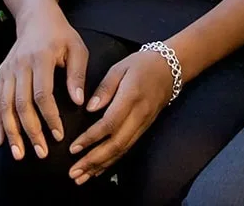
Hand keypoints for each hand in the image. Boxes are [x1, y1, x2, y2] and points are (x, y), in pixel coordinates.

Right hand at [0, 2, 87, 161]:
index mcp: (41, 57)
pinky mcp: (1, 74)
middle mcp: (20, 65)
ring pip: (5, 106)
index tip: (58, 135)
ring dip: (12, 132)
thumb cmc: (61, 35)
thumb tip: (79, 102)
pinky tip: (1, 140)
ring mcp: (7, 70)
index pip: (42, 93)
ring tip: (19, 154)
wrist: (36, 17)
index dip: (49, 117)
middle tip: (41, 153)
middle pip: (21, 104)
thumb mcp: (76, 48)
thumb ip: (77, 74)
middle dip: (30, 131)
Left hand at [67, 50, 174, 185]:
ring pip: (122, 150)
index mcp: (131, 96)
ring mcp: (143, 123)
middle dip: (93, 160)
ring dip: (101, 166)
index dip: (91, 138)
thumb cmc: (142, 64)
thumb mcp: (120, 67)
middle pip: (116, 143)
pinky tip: (98, 170)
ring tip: (81, 177)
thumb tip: (89, 108)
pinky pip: (127, 148)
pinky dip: (112, 161)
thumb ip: (104, 88)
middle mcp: (139, 114)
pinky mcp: (145, 128)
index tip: (73, 148)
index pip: (110, 123)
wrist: (170, 68)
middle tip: (73, 172)